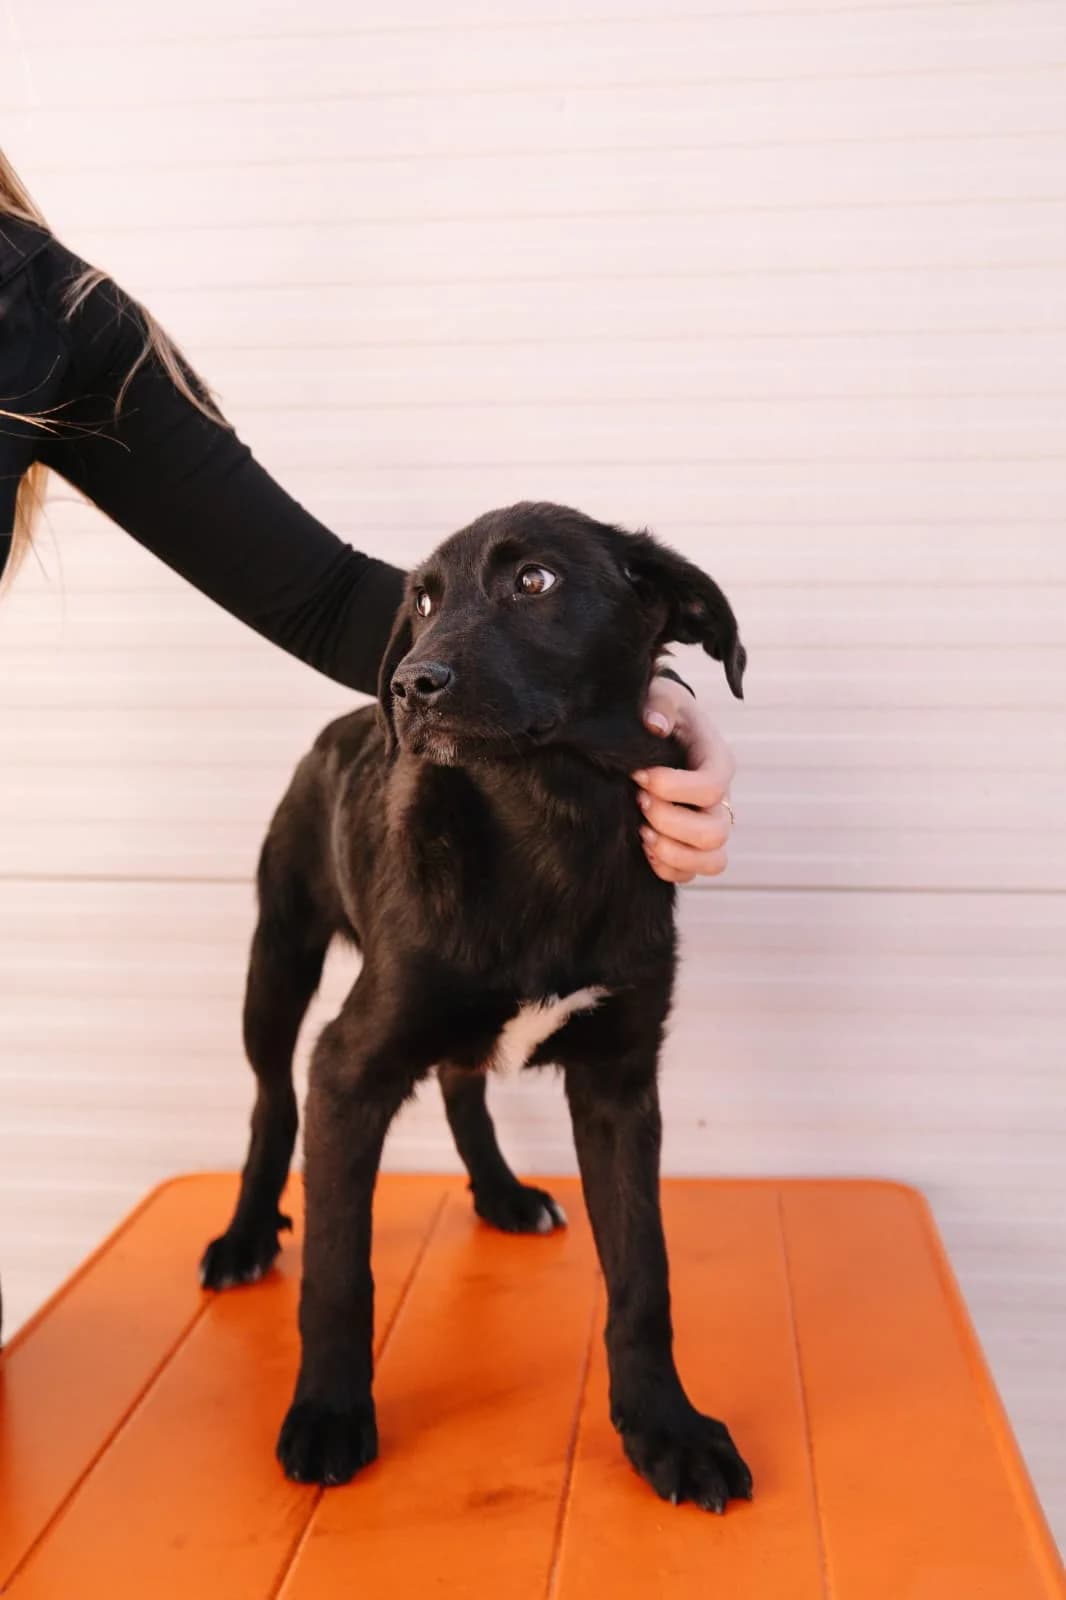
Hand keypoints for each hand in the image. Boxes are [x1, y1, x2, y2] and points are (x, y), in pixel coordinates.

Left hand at [634, 676, 735, 884]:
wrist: (653, 732)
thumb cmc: (658, 712)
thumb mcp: (659, 695)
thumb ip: (658, 703)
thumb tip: (654, 724)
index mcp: (718, 761)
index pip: (713, 786)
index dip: (674, 787)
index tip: (638, 776)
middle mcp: (721, 799)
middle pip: (715, 831)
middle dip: (671, 823)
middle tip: (638, 804)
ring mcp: (708, 826)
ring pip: (713, 860)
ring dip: (672, 853)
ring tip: (642, 833)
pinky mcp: (690, 847)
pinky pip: (691, 875)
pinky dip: (666, 868)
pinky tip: (642, 847)